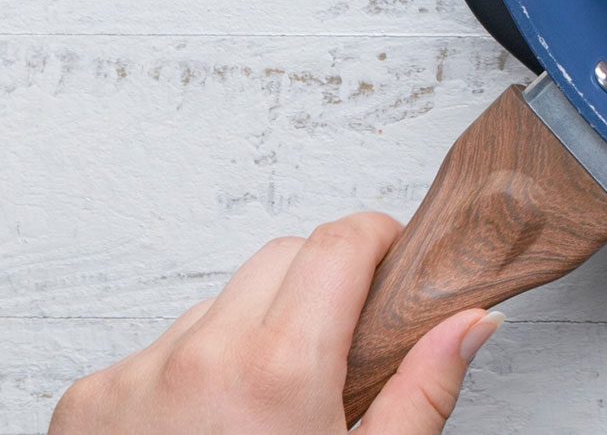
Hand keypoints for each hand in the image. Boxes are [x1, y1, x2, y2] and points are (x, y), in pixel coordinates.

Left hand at [50, 212, 503, 433]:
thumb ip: (424, 390)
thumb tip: (471, 324)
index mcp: (279, 372)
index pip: (339, 243)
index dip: (377, 239)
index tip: (389, 256)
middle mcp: (201, 358)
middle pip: (281, 258)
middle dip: (320, 281)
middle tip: (340, 343)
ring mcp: (135, 377)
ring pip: (218, 304)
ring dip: (251, 330)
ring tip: (264, 407)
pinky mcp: (88, 401)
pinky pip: (157, 350)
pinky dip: (190, 371)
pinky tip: (207, 427)